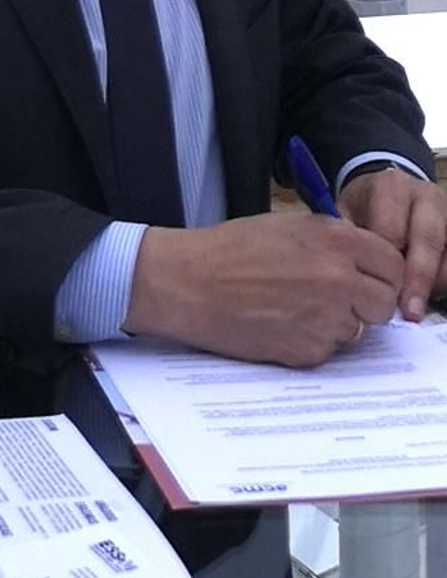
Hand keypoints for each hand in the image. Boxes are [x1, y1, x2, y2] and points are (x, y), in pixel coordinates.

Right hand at [126, 211, 404, 365]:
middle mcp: (338, 279)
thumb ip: (332, 242)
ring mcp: (325, 318)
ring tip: (293, 308)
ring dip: (335, 323)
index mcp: (335, 240)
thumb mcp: (286, 226)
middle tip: (336, 299)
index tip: (368, 279)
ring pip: (357, 330)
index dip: (380, 273)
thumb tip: (363, 263)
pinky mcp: (307, 351)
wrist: (185, 282)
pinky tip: (278, 324)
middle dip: (365, 303)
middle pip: (384, 304)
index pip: (392, 264)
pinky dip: (309, 341)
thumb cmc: (228, 250)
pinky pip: (327, 350)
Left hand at [341, 167, 446, 322]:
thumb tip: (351, 271)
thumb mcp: (348, 214)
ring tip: (414, 305)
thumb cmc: (365, 210)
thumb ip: (349, 237)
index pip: (391, 230)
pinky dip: (442, 282)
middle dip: (418, 280)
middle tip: (410, 312)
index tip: (379, 291)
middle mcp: (426, 196)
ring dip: (433, 284)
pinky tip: (427, 294)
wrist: (390, 194)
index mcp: (391, 188)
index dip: (385, 264)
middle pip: (428, 240)